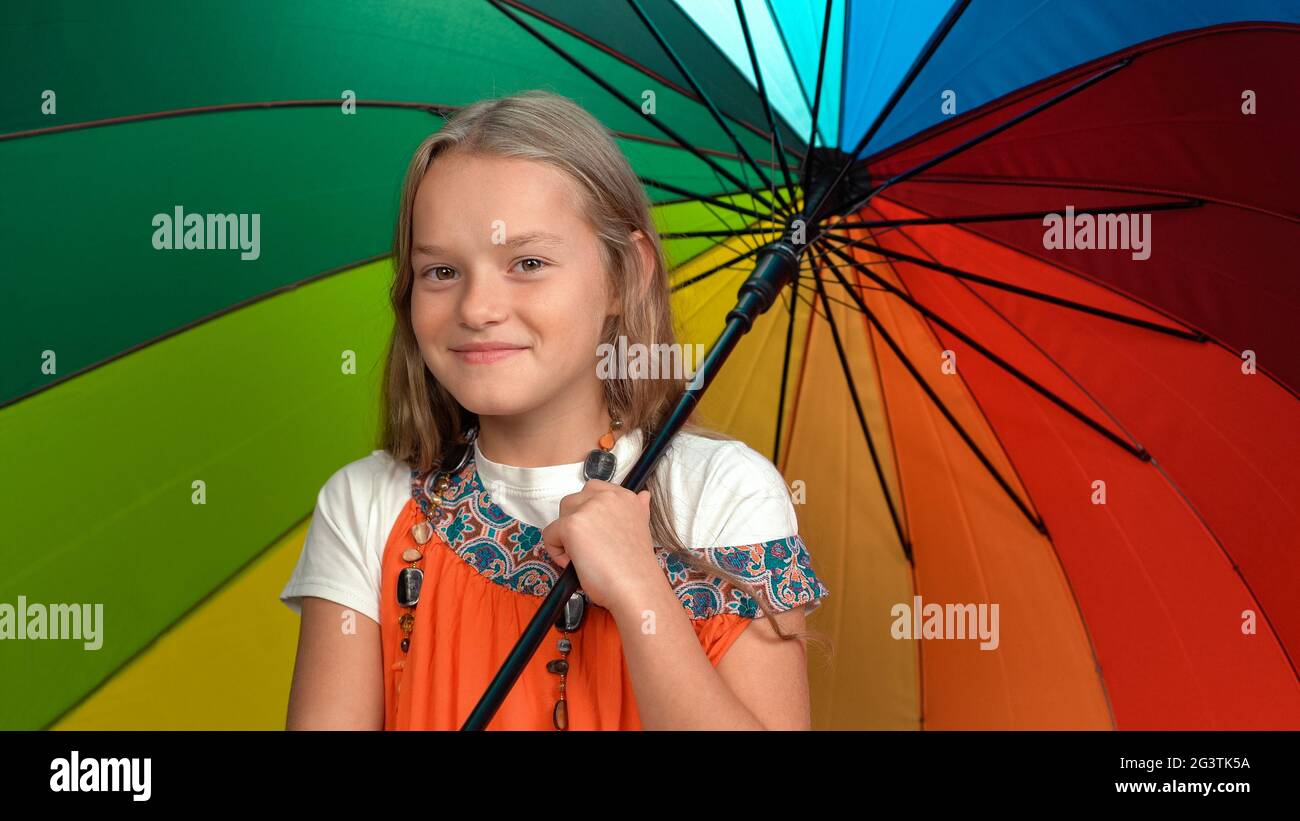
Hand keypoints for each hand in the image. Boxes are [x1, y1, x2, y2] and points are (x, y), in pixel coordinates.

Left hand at [540, 480, 664, 611]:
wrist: (635, 587)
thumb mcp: (641, 527)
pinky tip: (574, 564)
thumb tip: (643, 495)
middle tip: (589, 548)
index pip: (594, 490)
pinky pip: (550, 534)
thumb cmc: (635, 567)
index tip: (596, 534)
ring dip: (564, 537)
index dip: (588, 514)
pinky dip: (556, 552)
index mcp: (625, 496)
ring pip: (560, 517)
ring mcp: (588, 508)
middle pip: (573, 502)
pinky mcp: (572, 525)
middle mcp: (607, 497)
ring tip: (582, 557)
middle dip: (574, 524)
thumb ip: (637, 508)